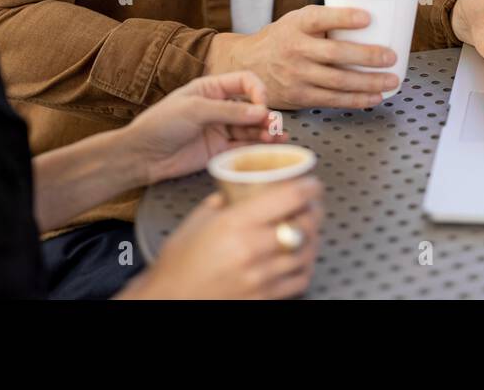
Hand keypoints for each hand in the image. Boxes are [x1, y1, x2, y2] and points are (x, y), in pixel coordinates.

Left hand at [120, 72, 282, 185]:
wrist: (143, 155)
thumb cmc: (161, 124)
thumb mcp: (195, 110)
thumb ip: (229, 111)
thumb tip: (261, 111)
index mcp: (211, 88)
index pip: (244, 82)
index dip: (258, 91)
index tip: (262, 105)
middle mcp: (219, 107)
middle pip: (251, 106)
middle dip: (265, 114)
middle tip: (273, 125)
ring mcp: (221, 129)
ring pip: (251, 128)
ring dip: (265, 131)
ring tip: (277, 137)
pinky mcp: (220, 150)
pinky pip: (244, 146)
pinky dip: (259, 146)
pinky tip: (272, 146)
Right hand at [121, 177, 323, 299]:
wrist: (169, 300)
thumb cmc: (178, 263)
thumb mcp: (198, 220)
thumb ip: (224, 200)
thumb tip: (241, 188)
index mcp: (236, 224)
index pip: (288, 198)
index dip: (308, 187)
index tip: (312, 184)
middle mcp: (252, 250)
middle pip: (304, 225)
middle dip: (313, 211)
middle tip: (312, 205)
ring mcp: (261, 277)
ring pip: (306, 253)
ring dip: (312, 238)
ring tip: (308, 229)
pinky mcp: (265, 298)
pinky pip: (299, 279)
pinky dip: (304, 265)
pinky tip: (298, 257)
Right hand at [205, 5, 399, 109]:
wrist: (246, 65)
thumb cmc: (280, 39)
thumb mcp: (295, 21)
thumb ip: (324, 21)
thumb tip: (370, 22)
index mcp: (296, 25)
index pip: (320, 18)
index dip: (344, 17)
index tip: (368, 17)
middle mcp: (295, 50)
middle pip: (335, 54)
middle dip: (367, 56)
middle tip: (391, 56)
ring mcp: (296, 75)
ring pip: (338, 81)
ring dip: (368, 82)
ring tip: (391, 79)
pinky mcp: (300, 97)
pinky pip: (332, 100)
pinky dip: (356, 100)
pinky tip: (374, 97)